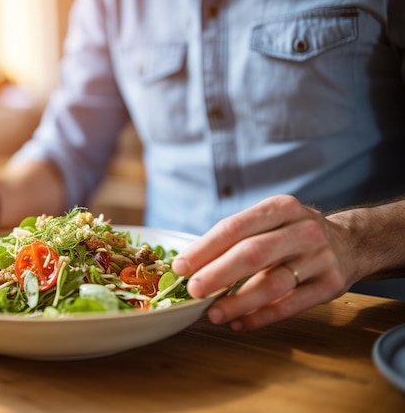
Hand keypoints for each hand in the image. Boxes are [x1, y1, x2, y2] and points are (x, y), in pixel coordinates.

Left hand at [172, 195, 354, 330]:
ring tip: (212, 314)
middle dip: (218, 274)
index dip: (204, 249)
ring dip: (238, 302)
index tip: (180, 267)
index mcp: (280, 208)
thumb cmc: (293, 234)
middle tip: (193, 290)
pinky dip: (261, 317)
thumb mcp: (269, 222)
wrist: (351, 243)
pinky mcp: (331, 285)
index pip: (234, 227)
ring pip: (272, 283)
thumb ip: (235, 239)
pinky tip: (238, 323)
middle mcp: (302, 230)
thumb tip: (189, 266)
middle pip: (253, 254)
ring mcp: (319, 258)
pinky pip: (290, 306)